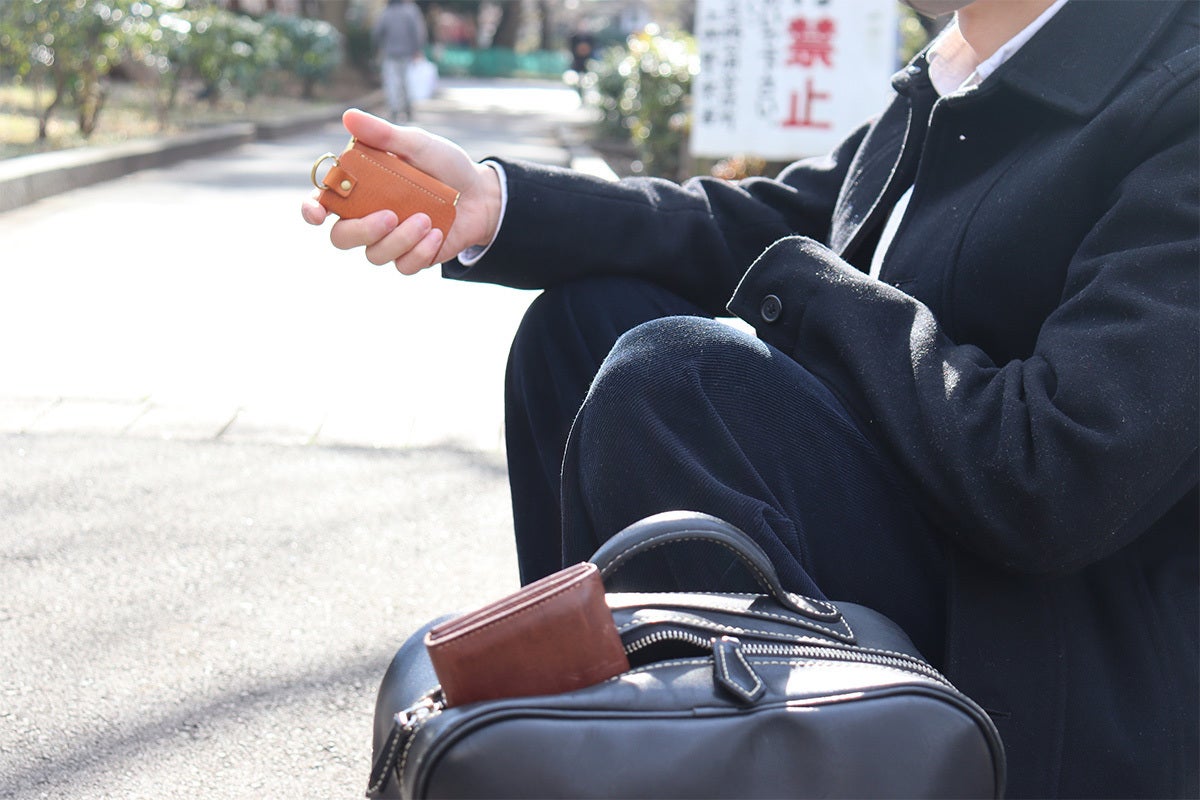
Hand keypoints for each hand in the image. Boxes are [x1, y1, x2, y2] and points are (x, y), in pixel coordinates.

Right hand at [301, 109, 502, 274]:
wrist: (481, 193)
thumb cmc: (444, 166)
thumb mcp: (416, 144)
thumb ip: (383, 135)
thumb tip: (348, 117)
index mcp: (360, 189)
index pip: (323, 203)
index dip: (312, 210)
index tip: (317, 213)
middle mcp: (368, 217)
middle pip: (342, 237)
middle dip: (362, 231)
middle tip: (389, 216)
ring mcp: (389, 240)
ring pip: (374, 254)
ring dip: (400, 239)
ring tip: (426, 219)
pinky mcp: (412, 258)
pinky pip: (404, 266)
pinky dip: (419, 251)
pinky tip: (436, 234)